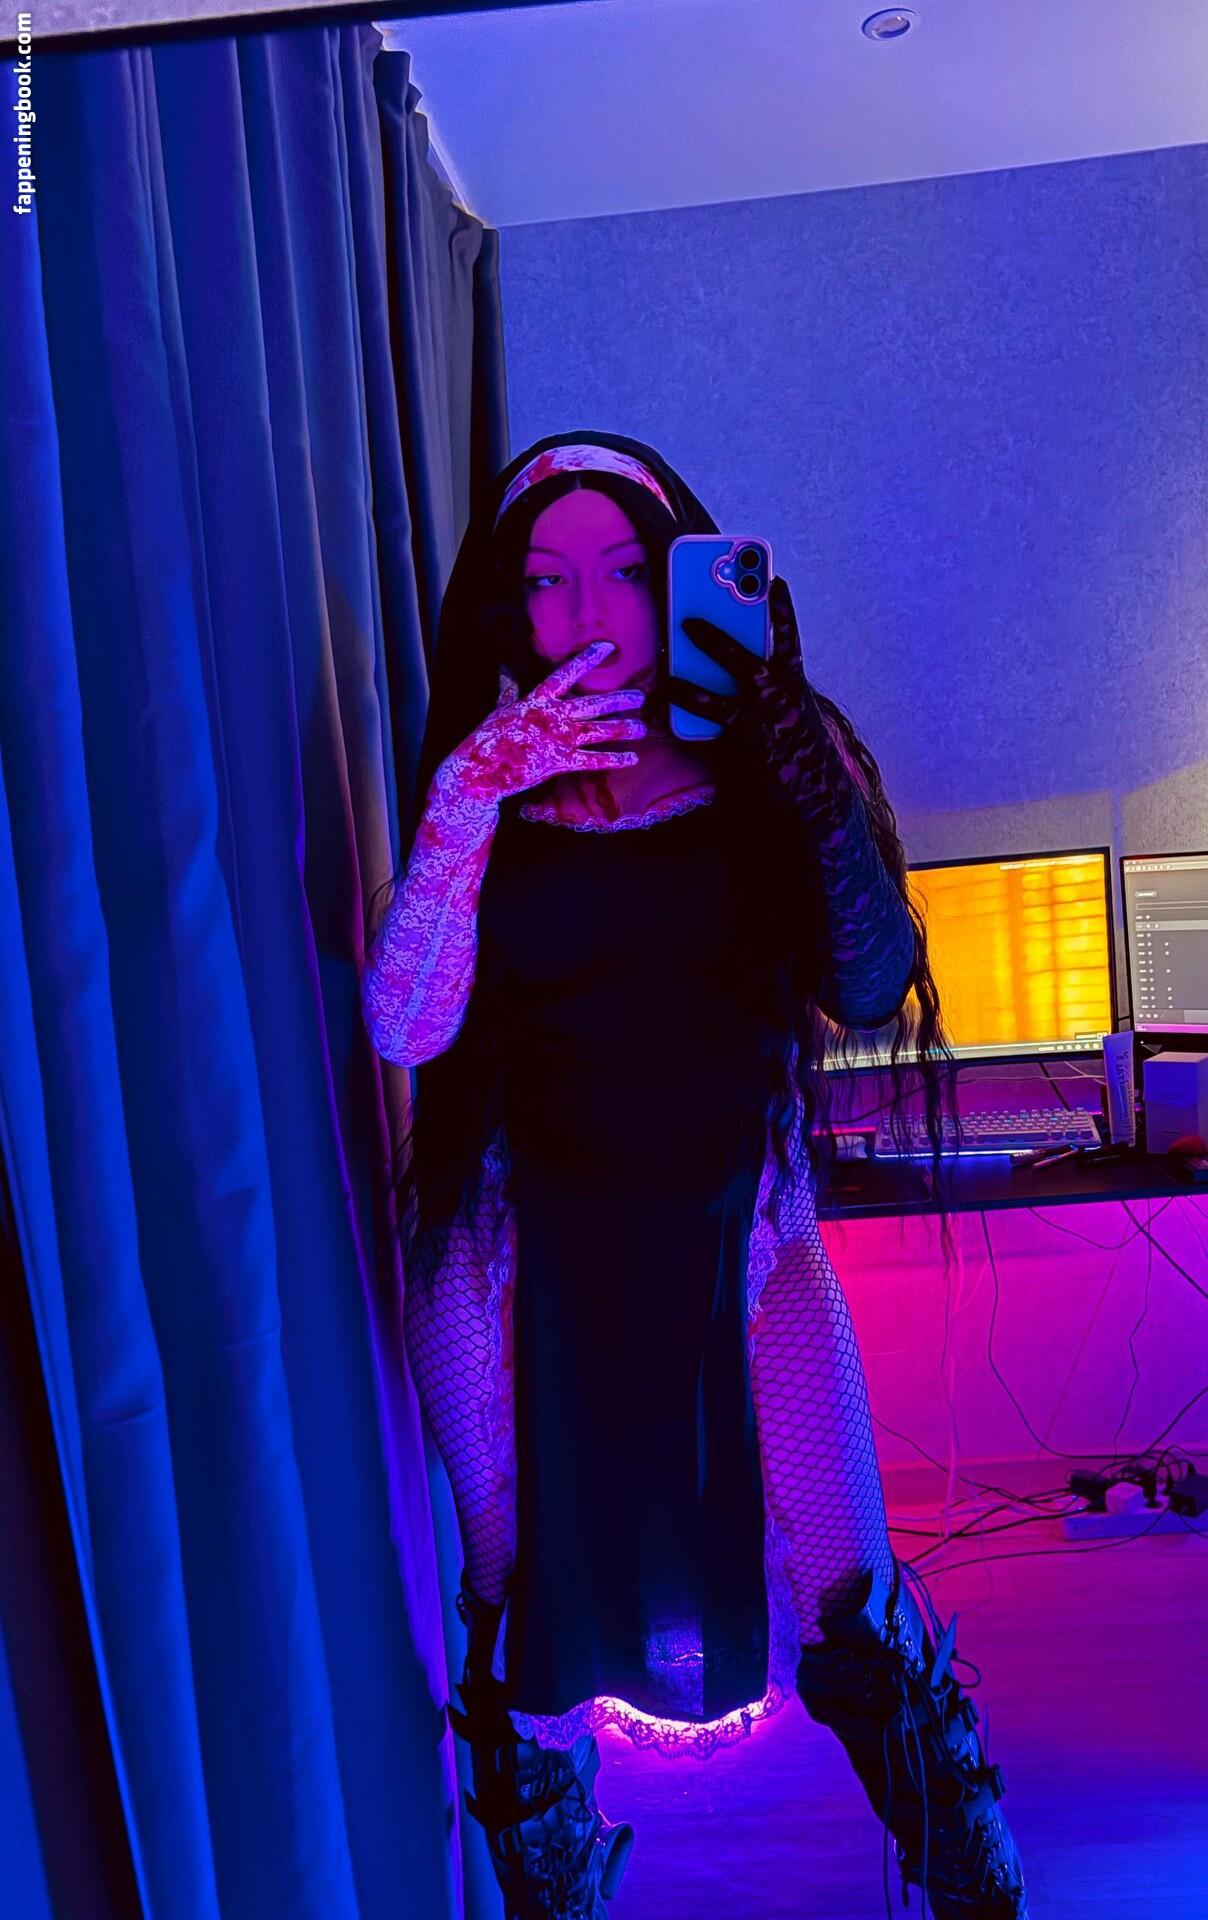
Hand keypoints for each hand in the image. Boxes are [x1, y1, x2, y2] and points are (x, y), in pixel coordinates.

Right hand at [441, 641, 646, 805]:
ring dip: (623, 729)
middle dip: (619, 700)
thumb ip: (508, 690)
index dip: (587, 659)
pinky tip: (632, 758)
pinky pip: (594, 760)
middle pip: (593, 704)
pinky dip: (615, 760)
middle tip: (640, 697)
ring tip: (642, 727)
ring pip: (599, 731)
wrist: (479, 772)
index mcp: (537, 700)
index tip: (607, 648)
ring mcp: (558, 740)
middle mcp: (553, 717)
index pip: (566, 673)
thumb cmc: (487, 740)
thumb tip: (505, 670)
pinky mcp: (560, 763)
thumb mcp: (499, 709)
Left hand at [667, 576, 817, 800]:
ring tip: (664, 675)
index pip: (788, 639)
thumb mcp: (793, 705)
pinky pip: (701, 734)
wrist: (815, 792)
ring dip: (684, 686)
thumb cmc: (798, 742)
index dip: (781, 608)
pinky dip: (679, 723)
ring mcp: (756, 726)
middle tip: (686, 621)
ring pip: (713, 702)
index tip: (775, 580)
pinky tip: (661, 710)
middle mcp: (775, 700)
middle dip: (713, 639)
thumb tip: (736, 654)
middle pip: (740, 661)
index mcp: (792, 683)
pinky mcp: (738, 750)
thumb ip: (772, 680)